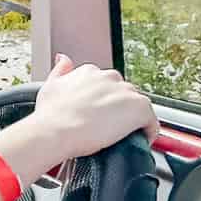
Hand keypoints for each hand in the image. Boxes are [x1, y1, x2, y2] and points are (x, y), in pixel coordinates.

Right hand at [30, 54, 159, 159]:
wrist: (56, 131)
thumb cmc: (51, 115)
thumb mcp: (49, 86)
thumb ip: (60, 70)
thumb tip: (63, 59)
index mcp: (90, 72)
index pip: (106, 84)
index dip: (103, 100)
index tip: (98, 113)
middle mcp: (110, 77)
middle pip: (123, 93)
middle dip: (118, 108)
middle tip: (107, 126)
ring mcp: (126, 92)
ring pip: (137, 106)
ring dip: (132, 119)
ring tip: (120, 135)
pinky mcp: (139, 109)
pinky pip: (152, 122)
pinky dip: (148, 132)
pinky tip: (137, 140)